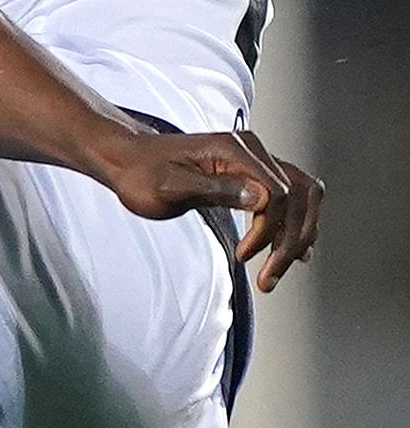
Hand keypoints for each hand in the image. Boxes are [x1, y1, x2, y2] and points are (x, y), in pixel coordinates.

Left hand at [95, 127, 322, 290]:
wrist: (127, 161)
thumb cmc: (140, 173)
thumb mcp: (168, 187)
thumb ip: (214, 190)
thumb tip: (259, 198)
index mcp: (235, 150)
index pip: (278, 193)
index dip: (269, 229)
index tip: (244, 256)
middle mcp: (252, 151)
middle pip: (298, 196)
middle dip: (291, 239)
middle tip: (269, 277)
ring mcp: (254, 161)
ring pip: (300, 198)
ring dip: (297, 236)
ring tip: (276, 271)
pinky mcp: (251, 174)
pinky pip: (289, 198)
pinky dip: (294, 224)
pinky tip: (293, 250)